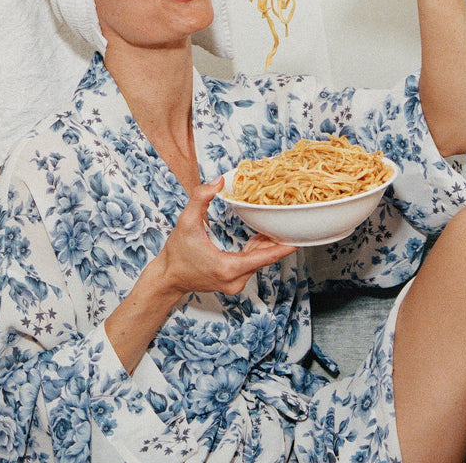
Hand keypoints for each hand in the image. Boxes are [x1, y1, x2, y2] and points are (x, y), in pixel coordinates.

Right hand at [157, 177, 297, 299]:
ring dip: (266, 245)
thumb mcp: (186, 222)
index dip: (282, 248)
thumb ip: (200, 198)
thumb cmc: (176, 253)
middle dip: (276, 241)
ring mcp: (234, 283)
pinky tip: (262, 237)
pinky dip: (256, 251)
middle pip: (263, 258)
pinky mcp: (232, 282)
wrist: (167, 278)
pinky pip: (250, 264)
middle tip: (291, 223)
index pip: (263, 258)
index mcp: (227, 268)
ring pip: (258, 262)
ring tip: (279, 226)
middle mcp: (235, 280)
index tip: (299, 240)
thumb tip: (218, 181)